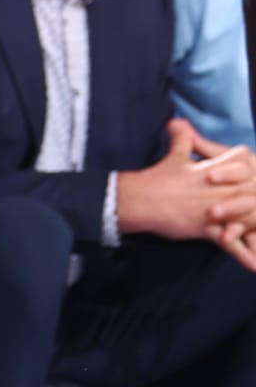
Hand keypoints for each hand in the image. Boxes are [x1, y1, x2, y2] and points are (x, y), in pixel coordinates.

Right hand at [117, 121, 255, 247]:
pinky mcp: (209, 229)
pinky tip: (255, 264)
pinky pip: (231, 244)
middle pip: (252, 192)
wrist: (142, 199)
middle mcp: (219, 190)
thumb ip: (182, 139)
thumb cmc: (158, 178)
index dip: (252, 167)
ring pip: (247, 219)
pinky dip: (243, 254)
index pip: (243, 163)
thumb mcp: (174, 157)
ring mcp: (216, 211)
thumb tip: (178, 121)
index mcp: (213, 170)